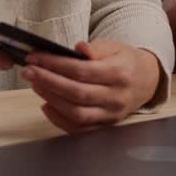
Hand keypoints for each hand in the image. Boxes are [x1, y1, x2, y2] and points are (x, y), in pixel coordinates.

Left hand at [22, 39, 161, 133]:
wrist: (146, 82)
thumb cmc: (126, 61)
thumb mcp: (116, 47)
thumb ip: (97, 48)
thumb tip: (79, 48)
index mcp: (119, 73)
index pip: (82, 71)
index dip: (56, 64)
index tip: (36, 58)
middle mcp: (116, 97)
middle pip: (77, 93)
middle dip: (48, 82)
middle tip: (29, 71)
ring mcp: (111, 114)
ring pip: (77, 113)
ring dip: (52, 99)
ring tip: (36, 84)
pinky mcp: (106, 125)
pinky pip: (80, 129)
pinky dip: (60, 119)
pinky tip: (46, 105)